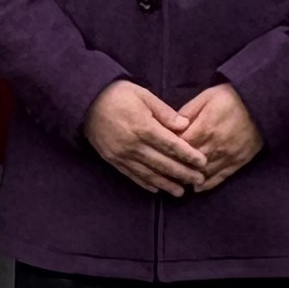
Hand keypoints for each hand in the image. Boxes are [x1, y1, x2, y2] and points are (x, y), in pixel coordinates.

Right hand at [83, 80, 206, 196]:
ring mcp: (122, 155)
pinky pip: (132, 175)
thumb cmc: (118, 94)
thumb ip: (165, 112)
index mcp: (143, 127)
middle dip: (183, 173)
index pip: (172, 146)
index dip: (188, 156)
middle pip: (163, 163)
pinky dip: (146, 183)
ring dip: (166, 184)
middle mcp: (133, 145)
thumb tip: (185, 125)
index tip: (202, 163)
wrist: (86, 101)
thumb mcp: (143, 95)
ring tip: (181, 192)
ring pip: (149, 174)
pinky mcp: (112, 160)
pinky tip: (156, 189)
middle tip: (198, 180)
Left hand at [174, 85, 263, 191]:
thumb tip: (171, 127)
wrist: (261, 103)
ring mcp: (228, 156)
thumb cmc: (230, 97)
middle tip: (165, 171)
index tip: (160, 152)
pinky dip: (208, 184)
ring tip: (178, 181)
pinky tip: (197, 188)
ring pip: (204, 173)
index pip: (179, 146)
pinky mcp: (239, 161)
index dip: (168, 150)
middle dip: (177, 167)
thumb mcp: (205, 97)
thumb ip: (187, 112)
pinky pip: (221, 177)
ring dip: (190, 178)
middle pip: (190, 163)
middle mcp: (215, 146)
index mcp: (204, 128)